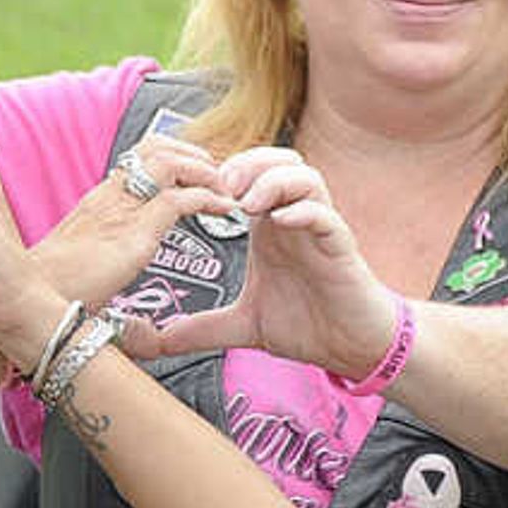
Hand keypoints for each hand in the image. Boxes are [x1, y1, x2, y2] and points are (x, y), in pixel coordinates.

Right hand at [26, 128, 248, 312]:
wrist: (24, 306)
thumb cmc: (50, 297)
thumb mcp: (86, 273)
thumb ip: (109, 277)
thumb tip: (136, 319)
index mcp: (96, 203)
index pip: (137, 158)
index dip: (173, 155)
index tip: (196, 172)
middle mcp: (108, 198)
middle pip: (155, 147)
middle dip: (194, 153)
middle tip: (217, 175)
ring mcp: (120, 213)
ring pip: (169, 162)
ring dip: (204, 170)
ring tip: (224, 189)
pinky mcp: (133, 235)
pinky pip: (179, 200)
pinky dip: (208, 199)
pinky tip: (223, 210)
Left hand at [114, 145, 405, 374]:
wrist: (351, 346)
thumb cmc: (307, 324)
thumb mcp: (242, 325)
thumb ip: (200, 328)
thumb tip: (156, 341)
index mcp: (269, 227)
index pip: (248, 175)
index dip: (221, 172)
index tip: (193, 189)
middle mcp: (294, 219)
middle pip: (277, 161)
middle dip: (247, 164)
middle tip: (220, 185)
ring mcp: (320, 229)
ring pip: (305, 177)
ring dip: (274, 181)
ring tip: (248, 203)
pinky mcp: (342, 246)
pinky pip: (326, 215)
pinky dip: (305, 211)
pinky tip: (281, 222)